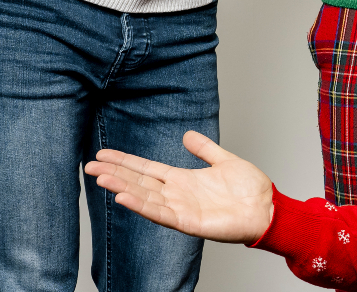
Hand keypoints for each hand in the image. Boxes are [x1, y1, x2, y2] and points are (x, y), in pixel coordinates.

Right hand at [86, 131, 274, 243]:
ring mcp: (180, 208)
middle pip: (139, 182)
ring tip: (101, 178)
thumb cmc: (249, 189)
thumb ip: (205, 149)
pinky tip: (124, 198)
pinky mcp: (188, 222)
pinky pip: (160, 213)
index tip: (102, 154)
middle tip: (89, 166)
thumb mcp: (225, 161)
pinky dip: (141, 206)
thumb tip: (187, 135)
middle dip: (114, 174)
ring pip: (144, 197)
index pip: (147, 168)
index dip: (125, 161)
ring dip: (122, 187)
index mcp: (183, 179)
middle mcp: (177, 194)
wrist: (267, 208)